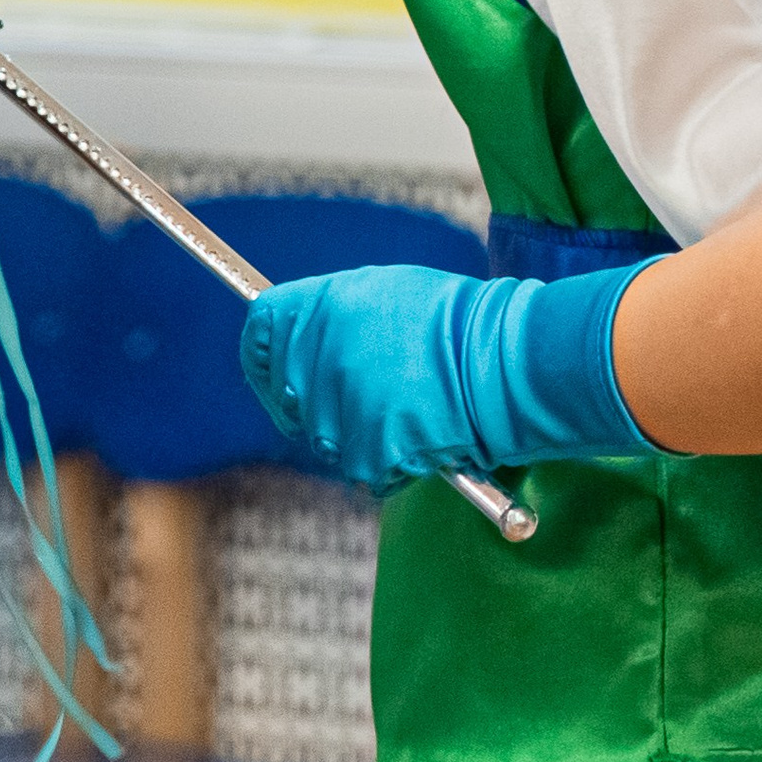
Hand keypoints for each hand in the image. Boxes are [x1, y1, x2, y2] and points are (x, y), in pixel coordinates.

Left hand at [241, 260, 654, 491]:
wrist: (503, 361)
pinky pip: (363, 468)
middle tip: (372, 391)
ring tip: (409, 407)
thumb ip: (333, 314)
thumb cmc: (457, 322)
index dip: (267, 357)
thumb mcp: (386, 293)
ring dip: (358, 432)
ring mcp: (335, 412)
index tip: (281, 370)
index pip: (258, 337)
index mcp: (317, 310)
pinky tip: (421, 433)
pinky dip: (389, 461)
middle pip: (288, 396)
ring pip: (326, 437)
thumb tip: (303, 334)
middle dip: (320, 399)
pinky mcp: (362, 454)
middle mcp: (315, 360)